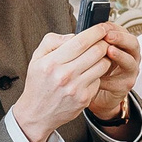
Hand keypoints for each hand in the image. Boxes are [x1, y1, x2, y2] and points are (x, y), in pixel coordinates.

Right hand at [12, 25, 113, 141]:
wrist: (36, 113)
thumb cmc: (38, 84)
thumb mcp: (37, 58)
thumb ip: (53, 41)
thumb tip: (73, 35)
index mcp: (52, 62)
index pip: (81, 41)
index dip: (96, 32)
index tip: (102, 27)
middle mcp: (65, 76)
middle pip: (97, 51)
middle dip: (104, 43)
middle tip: (103, 41)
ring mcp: (76, 89)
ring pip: (103, 65)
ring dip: (104, 58)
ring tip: (97, 57)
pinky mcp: (84, 99)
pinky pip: (99, 80)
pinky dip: (97, 74)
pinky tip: (89, 74)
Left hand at [87, 23, 141, 123]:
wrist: (89, 92)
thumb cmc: (89, 70)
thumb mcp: (86, 54)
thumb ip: (83, 44)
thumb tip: (72, 37)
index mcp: (120, 45)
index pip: (122, 31)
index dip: (114, 28)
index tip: (103, 27)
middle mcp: (128, 56)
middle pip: (133, 43)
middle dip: (121, 38)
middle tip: (108, 36)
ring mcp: (128, 72)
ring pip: (130, 62)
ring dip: (120, 55)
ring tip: (109, 51)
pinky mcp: (124, 87)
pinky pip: (119, 82)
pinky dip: (109, 79)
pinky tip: (98, 77)